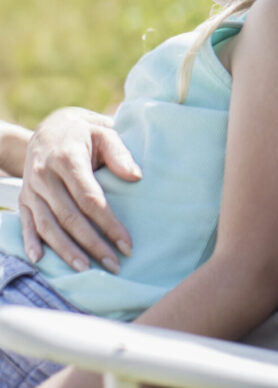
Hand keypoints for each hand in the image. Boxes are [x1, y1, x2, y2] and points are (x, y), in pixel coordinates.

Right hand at [20, 108, 140, 271]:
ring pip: (48, 225)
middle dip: (92, 243)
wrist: (48, 128)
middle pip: (70, 217)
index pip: (90, 198)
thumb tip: (136, 176)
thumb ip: (119, 153)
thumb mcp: (104, 132)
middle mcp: (45, 176)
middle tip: (113, 264)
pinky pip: (26, 223)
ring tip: (85, 269)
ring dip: (65, 250)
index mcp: (67, 159)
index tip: (126, 243)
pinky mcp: (23, 198)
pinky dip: (31, 242)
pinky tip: (41, 260)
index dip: (108, 223)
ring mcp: (31, 189)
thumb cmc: (83, 132)